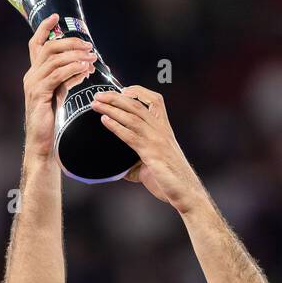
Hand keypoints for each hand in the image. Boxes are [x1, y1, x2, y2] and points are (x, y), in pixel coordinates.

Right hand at [23, 14, 96, 159]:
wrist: (42, 142)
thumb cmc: (50, 119)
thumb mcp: (60, 93)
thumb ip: (67, 77)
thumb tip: (84, 65)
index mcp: (34, 73)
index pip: (36, 44)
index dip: (45, 28)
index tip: (56, 16)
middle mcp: (31, 75)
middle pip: (49, 47)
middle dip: (71, 43)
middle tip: (89, 46)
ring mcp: (33, 84)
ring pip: (54, 59)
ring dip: (75, 56)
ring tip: (91, 58)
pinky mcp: (39, 94)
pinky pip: (57, 75)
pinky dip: (72, 69)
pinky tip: (84, 70)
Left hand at [92, 86, 204, 211]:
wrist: (185, 193)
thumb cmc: (171, 180)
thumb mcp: (153, 166)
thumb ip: (137, 163)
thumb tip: (120, 169)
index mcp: (165, 130)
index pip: (155, 100)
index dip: (139, 91)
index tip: (122, 90)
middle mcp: (161, 131)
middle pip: (137, 105)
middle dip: (116, 97)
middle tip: (98, 95)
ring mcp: (157, 141)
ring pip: (132, 117)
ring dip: (112, 108)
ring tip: (96, 104)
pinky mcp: (151, 154)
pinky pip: (130, 136)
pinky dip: (116, 126)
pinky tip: (105, 120)